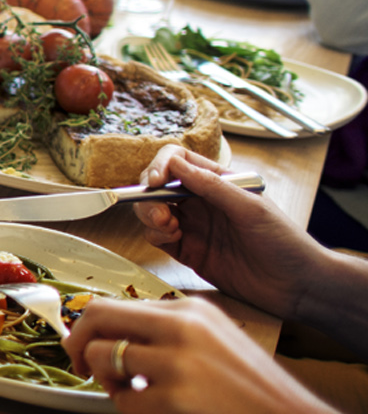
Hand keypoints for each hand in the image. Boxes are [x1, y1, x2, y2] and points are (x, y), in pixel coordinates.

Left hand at [62, 296, 336, 413]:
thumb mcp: (214, 339)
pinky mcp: (175, 397)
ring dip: (106, 382)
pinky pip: (123, 401)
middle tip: (79, 365)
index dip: (89, 325)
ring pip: (101, 357)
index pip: (115, 303)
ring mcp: (177, 361)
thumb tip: (110, 333)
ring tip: (131, 394)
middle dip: (77, 342)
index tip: (83, 342)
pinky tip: (158, 411)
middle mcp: (181, 327)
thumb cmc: (253, 388)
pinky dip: (130, 409)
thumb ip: (167, 330)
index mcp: (189, 310)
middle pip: (97, 316)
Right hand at [129, 147, 325, 322]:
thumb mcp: (251, 208)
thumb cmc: (285, 242)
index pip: (179, 161)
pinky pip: (158, 237)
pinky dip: (156, 235)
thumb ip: (213, 186)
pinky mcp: (188, 251)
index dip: (161, 166)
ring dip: (151, 215)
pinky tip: (172, 240)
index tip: (155, 181)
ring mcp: (194, 227)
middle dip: (150, 195)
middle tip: (160, 213)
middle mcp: (202, 201)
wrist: (298, 287)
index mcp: (219, 182)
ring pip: (153, 211)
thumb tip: (176, 164)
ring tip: (167, 227)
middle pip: (159, 186)